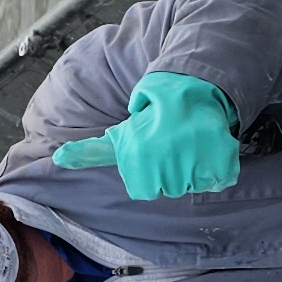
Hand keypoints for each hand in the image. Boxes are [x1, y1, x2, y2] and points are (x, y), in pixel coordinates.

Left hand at [49, 70, 243, 200]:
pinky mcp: (222, 159)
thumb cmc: (152, 120)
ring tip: (190, 145)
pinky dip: (217, 169)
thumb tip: (59, 159)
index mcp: (139, 154)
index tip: (153, 152)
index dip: (150, 173)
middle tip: (173, 145)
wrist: (194, 91)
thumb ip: (90, 152)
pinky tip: (208, 150)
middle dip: (172, 171)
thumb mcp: (119, 136)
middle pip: (171, 189)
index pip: (146, 190)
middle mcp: (166, 157)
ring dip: (194, 169)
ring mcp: (196, 158)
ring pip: (194, 185)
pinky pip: (219, 180)